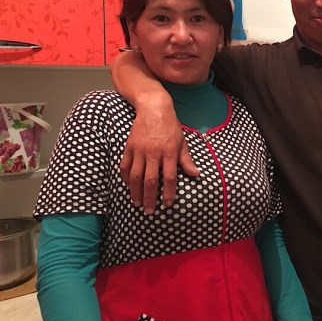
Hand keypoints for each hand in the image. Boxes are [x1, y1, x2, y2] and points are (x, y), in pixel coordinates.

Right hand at [119, 96, 197, 213]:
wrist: (153, 108)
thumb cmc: (170, 126)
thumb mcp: (182, 142)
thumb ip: (186, 160)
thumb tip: (196, 175)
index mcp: (169, 152)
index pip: (169, 178)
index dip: (168, 193)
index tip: (167, 204)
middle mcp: (153, 153)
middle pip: (150, 181)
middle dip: (150, 198)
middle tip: (149, 211)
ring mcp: (139, 150)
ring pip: (136, 176)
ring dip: (136, 192)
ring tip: (137, 203)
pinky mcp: (129, 147)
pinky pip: (125, 166)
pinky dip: (126, 178)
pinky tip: (128, 187)